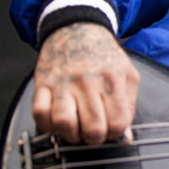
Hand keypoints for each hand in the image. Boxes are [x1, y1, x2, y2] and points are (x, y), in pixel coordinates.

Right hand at [32, 22, 139, 143]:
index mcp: (114, 79)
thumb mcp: (127, 75)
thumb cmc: (104, 56)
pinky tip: (57, 120)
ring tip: (76, 128)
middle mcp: (89, 81)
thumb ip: (128, 106)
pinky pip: (39, 114)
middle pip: (93, 129)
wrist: (76, 30)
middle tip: (93, 132)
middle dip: (94, 139)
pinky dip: (47, 124)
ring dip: (70, 134)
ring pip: (64, 124)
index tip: (111, 131)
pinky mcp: (43, 83)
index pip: (118, 122)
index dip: (115, 134)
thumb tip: (125, 136)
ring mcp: (64, 83)